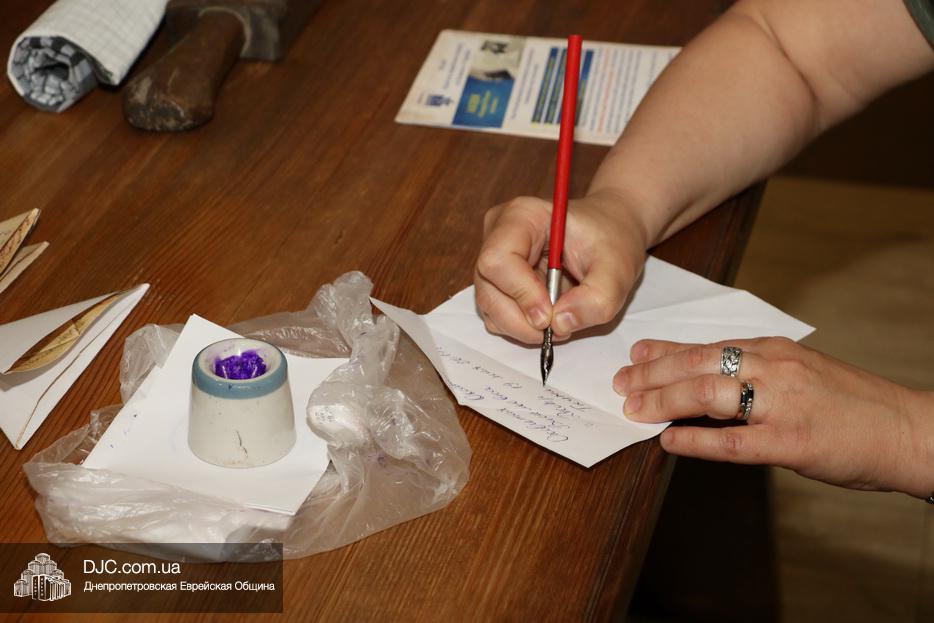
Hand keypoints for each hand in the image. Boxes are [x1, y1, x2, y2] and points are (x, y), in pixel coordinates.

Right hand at [474, 191, 648, 343]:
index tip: (551, 316)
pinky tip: (551, 315)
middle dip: (522, 319)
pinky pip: (498, 315)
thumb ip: (597, 298)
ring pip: (490, 308)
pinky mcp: (498, 282)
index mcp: (522, 216)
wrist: (611, 234)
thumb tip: (560, 323)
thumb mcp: (618, 269)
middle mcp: (498, 234)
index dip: (521, 293)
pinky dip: (522, 326)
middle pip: (488, 289)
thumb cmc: (612, 240)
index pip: (499, 260)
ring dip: (523, 326)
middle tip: (558, 329)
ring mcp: (495, 260)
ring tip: (560, 319)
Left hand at [614, 337, 933, 497]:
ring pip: (708, 393)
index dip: (666, 351)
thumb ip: (758, 372)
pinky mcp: (791, 442)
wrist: (908, 430)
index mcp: (774, 350)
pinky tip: (669, 441)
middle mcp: (774, 368)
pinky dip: (695, 440)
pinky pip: (732, 442)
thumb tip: (708, 379)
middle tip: (621, 383)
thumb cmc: (852, 404)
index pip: (707, 346)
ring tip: (632, 408)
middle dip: (652, 374)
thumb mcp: (802, 372)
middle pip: (698, 365)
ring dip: (664, 401)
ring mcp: (782, 404)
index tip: (636, 354)